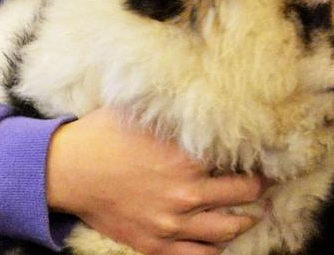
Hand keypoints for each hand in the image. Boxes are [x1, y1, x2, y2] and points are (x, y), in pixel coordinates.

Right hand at [47, 108, 266, 254]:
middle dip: (260, 190)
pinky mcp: (153, 244)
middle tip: (267, 185)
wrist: (66, 170)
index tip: (267, 154)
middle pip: (245, 195)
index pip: (242, 161)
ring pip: (227, 230)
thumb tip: (210, 95)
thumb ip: (180, 112)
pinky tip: (221, 241)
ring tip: (255, 215)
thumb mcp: (146, 114)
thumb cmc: (104, 135)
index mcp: (187, 158)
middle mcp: (185, 194)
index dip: (258, 157)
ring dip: (246, 221)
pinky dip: (214, 249)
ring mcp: (170, 223)